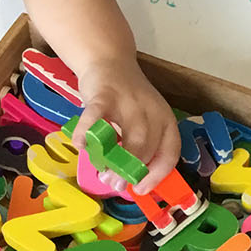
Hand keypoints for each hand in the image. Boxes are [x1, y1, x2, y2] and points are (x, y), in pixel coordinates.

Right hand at [72, 57, 181, 194]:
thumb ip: (138, 147)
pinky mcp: (105, 94)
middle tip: (115, 183)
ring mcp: (129, 102)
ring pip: (129, 135)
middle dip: (132, 170)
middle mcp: (153, 111)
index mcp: (166, 120)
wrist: (110, 62)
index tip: (141, 188)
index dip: (157, 174)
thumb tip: (127, 181)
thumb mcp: (142, 122)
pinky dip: (89, 133)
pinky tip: (81, 145)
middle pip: (149, 146)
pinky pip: (97, 117)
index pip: (169, 152)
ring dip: (115, 159)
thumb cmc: (126, 101)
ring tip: (102, 172)